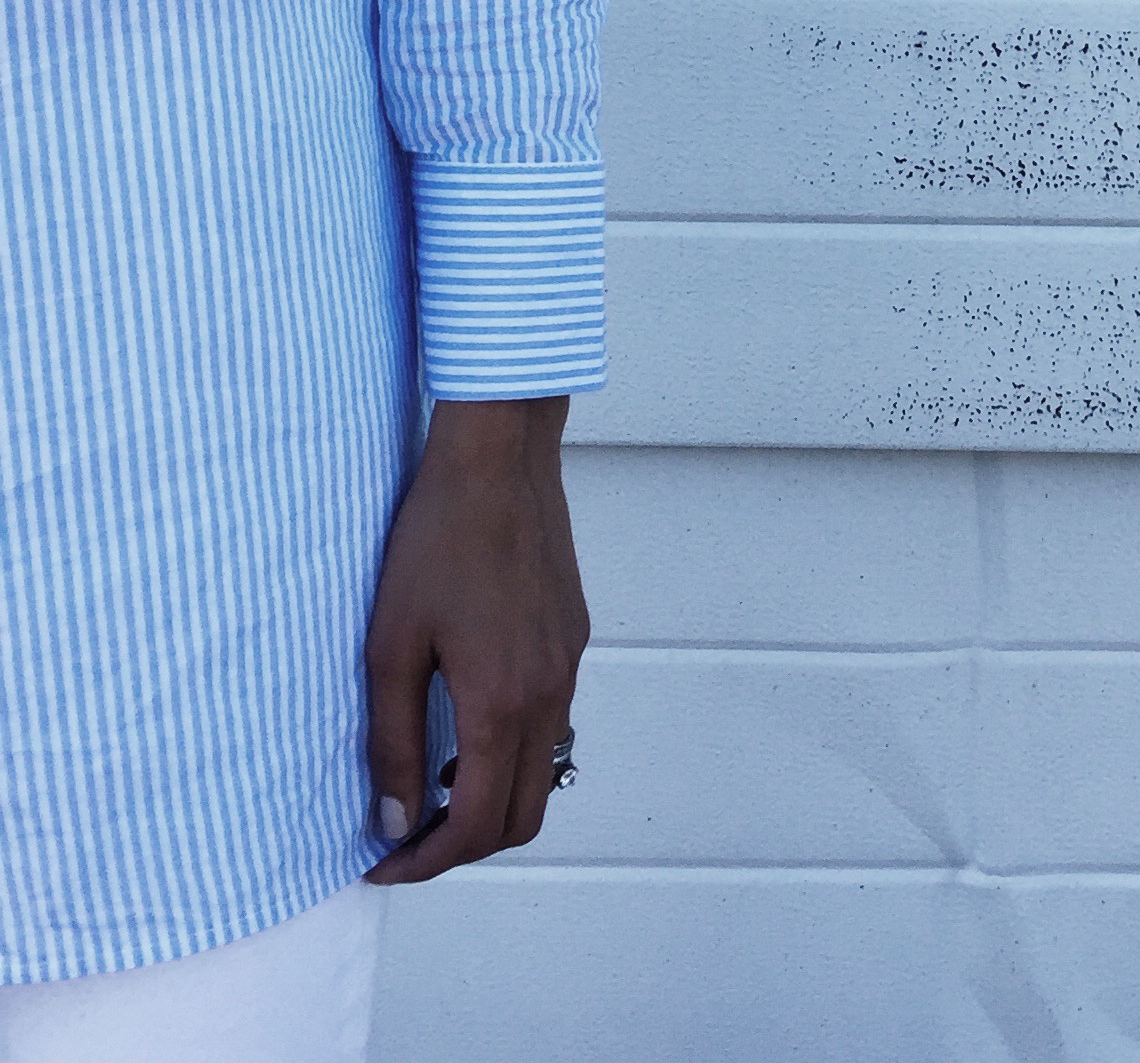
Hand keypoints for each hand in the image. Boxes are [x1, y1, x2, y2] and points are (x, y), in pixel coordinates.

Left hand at [362, 394, 589, 884]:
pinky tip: (466, 720)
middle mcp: (549, 694)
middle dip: (464, 845)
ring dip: (492, 799)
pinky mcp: (572, 636)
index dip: (427, 862)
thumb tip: (397, 818)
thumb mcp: (391, 644)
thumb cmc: (435, 540)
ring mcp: (567, 664)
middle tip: (407, 836)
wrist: (497, 459)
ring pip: (544, 770)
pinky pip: (552, 721)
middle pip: (523, 816)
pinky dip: (513, 751)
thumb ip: (393, 740)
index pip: (478, 825)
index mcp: (501, 703)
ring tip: (431, 783)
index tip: (384, 862)